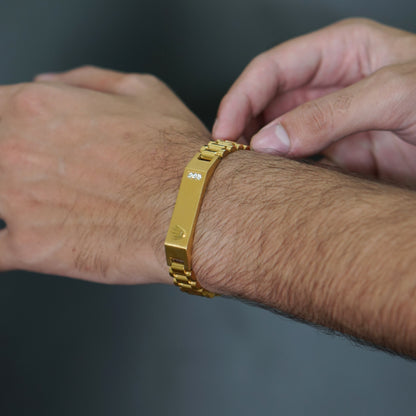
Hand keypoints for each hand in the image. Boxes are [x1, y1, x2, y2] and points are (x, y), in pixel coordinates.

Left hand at [0, 66, 209, 283]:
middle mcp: (17, 152)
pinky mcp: (32, 248)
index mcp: (38, 109)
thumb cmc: (177, 157)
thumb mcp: (144, 91)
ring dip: (9, 196)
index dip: (10, 121)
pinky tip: (18, 238)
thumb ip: (86, 80)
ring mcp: (18, 202)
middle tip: (49, 173)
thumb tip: (50, 82)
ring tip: (49, 202)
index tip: (24, 134)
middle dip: (14, 160)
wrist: (196, 212)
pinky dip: (3, 245)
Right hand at [213, 19, 415, 185]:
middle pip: (265, 101)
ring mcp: (329, 122)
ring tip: (240, 170)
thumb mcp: (395, 95)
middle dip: (240, 125)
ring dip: (255, 150)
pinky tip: (268, 181)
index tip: (223, 131)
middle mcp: (328, 86)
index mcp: (339, 53)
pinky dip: (277, 170)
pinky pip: (294, 160)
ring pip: (275, 132)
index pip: (271, 70)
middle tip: (225, 155)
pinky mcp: (336, 154)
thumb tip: (271, 139)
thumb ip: (330, 115)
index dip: (241, 98)